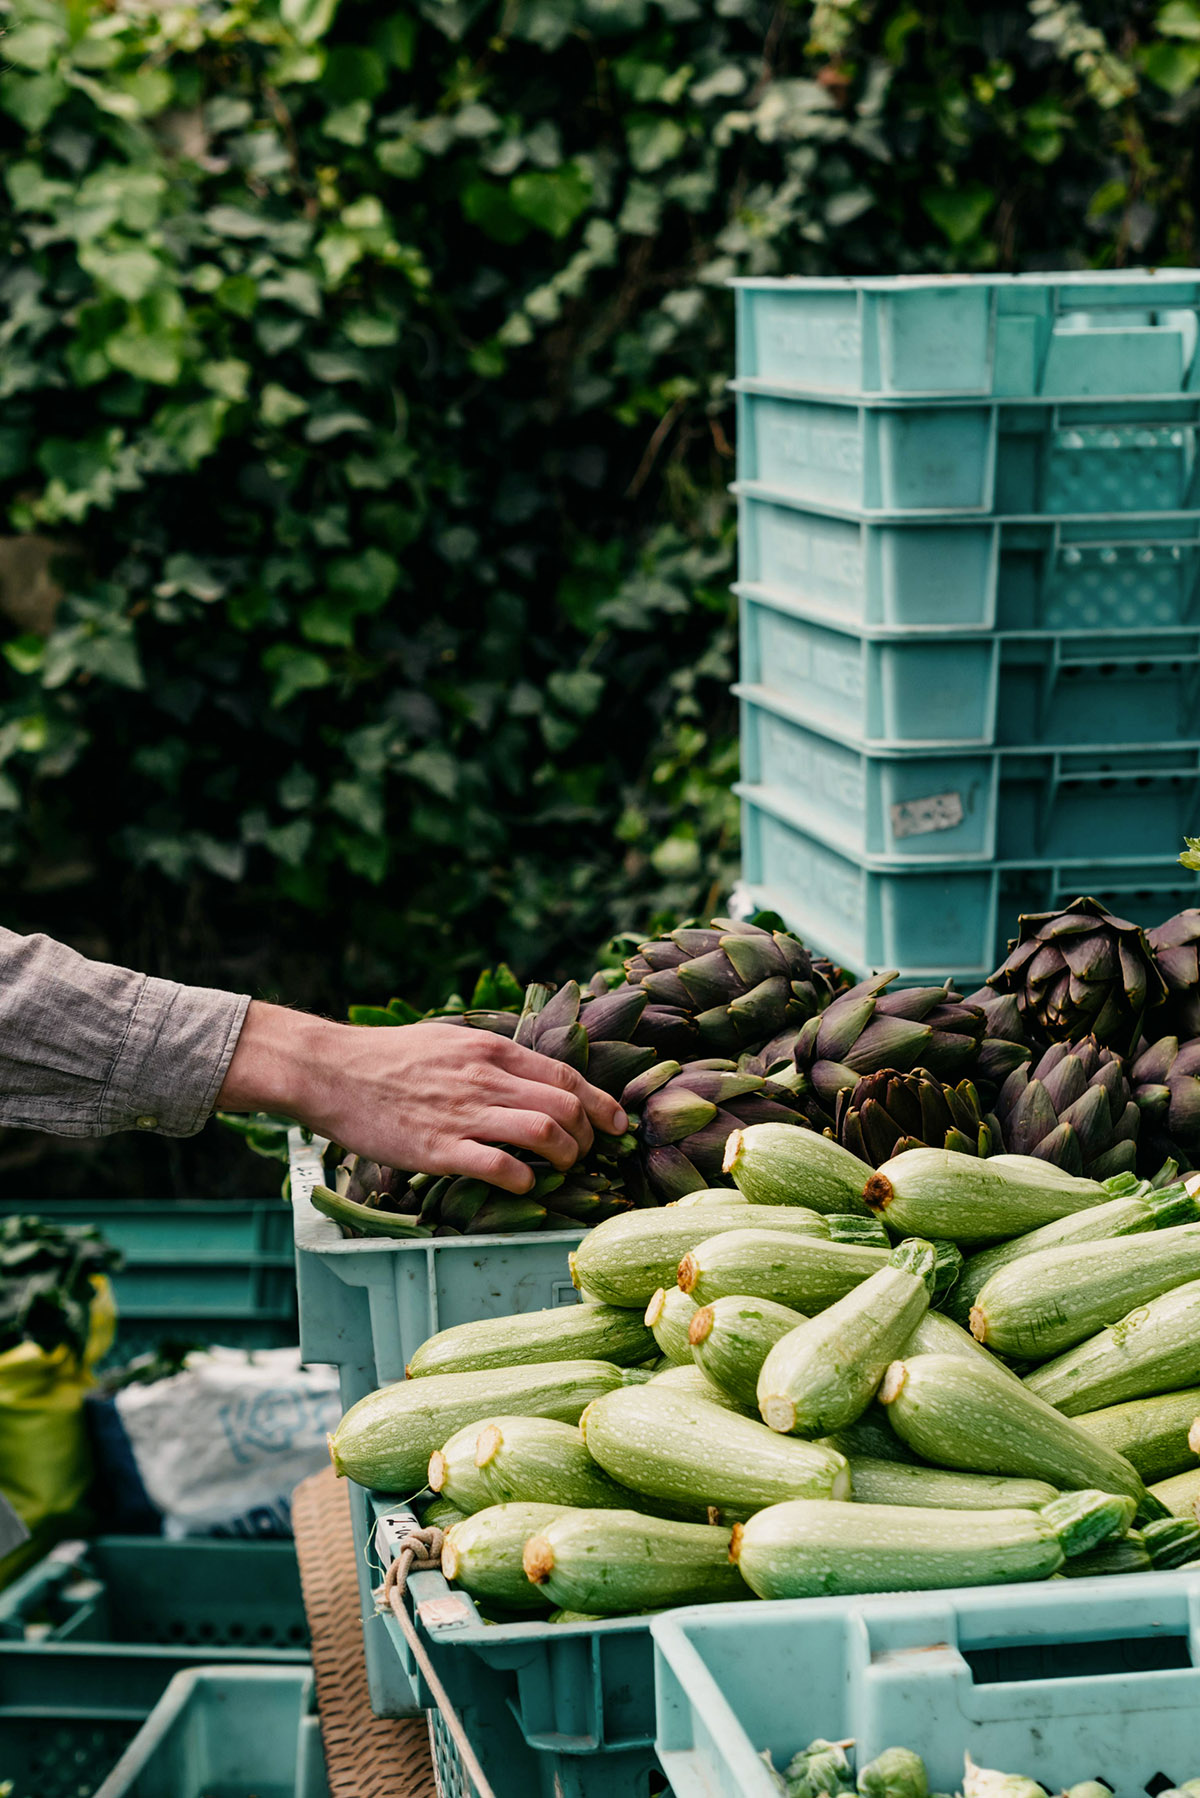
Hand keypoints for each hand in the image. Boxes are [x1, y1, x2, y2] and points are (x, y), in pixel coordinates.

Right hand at [217, 1002, 626, 1193]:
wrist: (331, 1071)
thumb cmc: (387, 1057)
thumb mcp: (448, 1040)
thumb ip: (490, 1058)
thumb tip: (528, 1075)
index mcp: (490, 1051)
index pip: (566, 1077)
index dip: (601, 1103)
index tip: (617, 1124)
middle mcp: (485, 1079)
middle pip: (566, 1108)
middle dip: (588, 1136)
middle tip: (586, 1153)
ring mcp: (464, 1114)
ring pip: (545, 1134)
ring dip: (565, 1158)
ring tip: (560, 1170)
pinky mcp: (439, 1149)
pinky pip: (501, 1168)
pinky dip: (524, 1181)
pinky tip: (523, 1186)